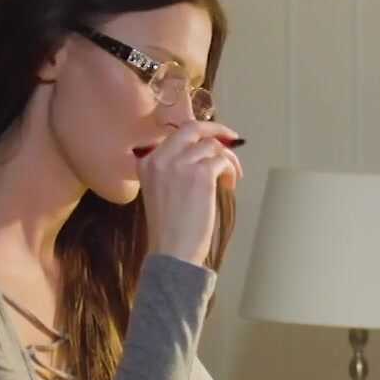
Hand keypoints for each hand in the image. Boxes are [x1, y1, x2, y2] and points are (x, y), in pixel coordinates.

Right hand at [139, 121, 245, 265]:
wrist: (172, 251)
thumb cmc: (169, 228)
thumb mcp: (159, 191)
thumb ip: (173, 169)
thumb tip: (206, 152)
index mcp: (147, 162)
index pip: (175, 134)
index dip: (199, 134)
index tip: (213, 140)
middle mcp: (160, 158)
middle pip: (193, 128)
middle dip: (216, 130)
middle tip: (232, 139)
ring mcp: (180, 164)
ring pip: (212, 146)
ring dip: (228, 159)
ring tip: (232, 176)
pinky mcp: (200, 175)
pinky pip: (222, 161)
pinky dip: (231, 170)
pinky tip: (230, 185)